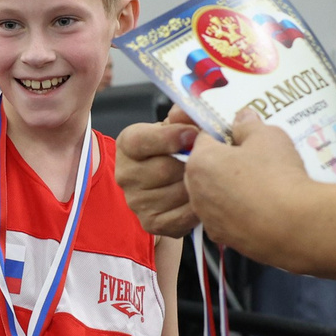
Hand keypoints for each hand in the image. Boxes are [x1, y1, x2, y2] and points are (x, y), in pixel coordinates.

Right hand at [115, 119, 198, 236]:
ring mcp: (136, 202)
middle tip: (210, 159)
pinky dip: (198, 207)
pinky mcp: (151, 223)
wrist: (172, 182)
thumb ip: (183, 115)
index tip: (192, 134)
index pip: (140, 141)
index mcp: (127, 145)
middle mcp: (125, 175)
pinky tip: (204, 197)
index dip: (169, 137)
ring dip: (197, 185)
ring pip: (177, 193)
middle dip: (191, 163)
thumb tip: (183, 112)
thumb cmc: (177, 149)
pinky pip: (182, 216)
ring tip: (208, 177)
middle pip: (163, 169)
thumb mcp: (177, 126)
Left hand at [182, 109, 312, 256]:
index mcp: (200, 162)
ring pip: (215, 196)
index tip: (241, 137)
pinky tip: (263, 208)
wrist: (294, 226)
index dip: (224, 135)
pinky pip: (227, 218)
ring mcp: (208, 218)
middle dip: (224, 163)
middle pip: (205, 169)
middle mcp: (196, 192)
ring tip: (261, 185)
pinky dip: (240, 212)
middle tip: (253, 161)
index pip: (203, 139)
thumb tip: (243, 118)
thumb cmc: (277, 176)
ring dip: (231, 189)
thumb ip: (249, 125)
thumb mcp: (267, 136)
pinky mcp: (224, 238)